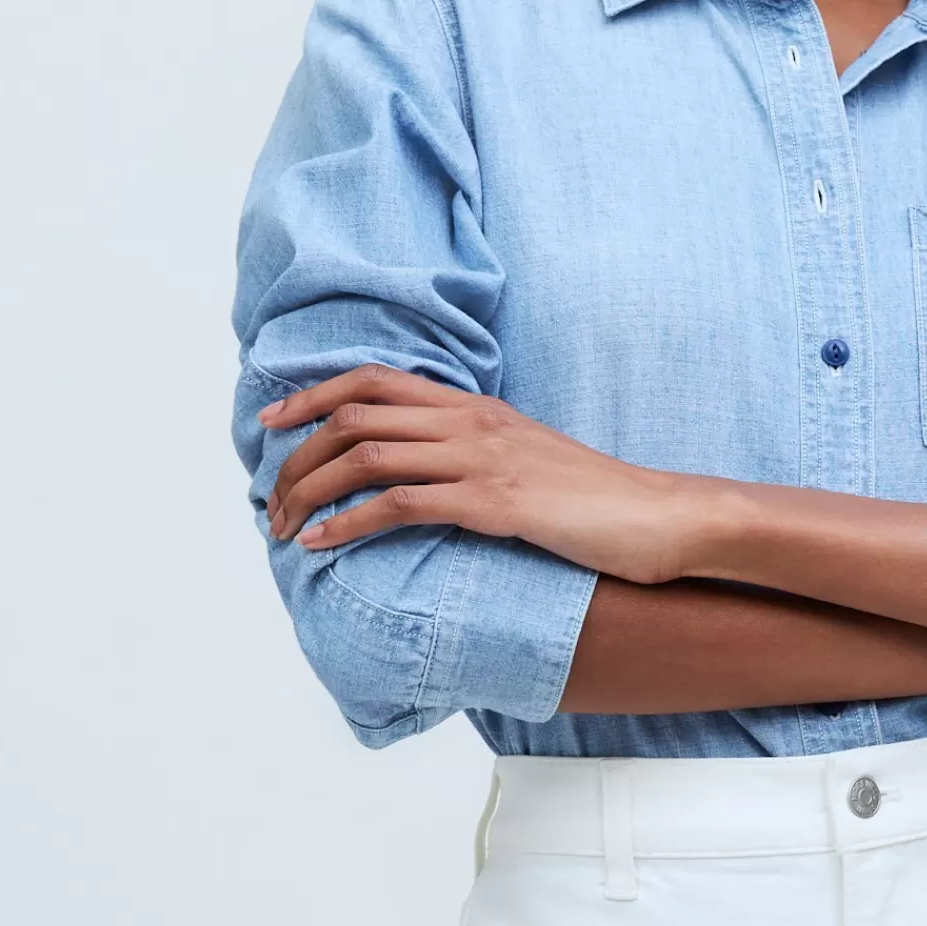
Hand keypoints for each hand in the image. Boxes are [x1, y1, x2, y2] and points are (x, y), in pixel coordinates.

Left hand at [260, 366, 704, 582]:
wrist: (657, 516)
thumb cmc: (594, 500)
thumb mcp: (526, 460)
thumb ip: (475, 455)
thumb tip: (425, 474)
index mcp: (476, 407)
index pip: (374, 381)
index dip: (312, 395)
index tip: (270, 421)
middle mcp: (471, 422)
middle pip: (355, 415)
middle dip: (297, 456)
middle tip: (269, 500)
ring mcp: (483, 458)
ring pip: (368, 455)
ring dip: (312, 491)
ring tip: (284, 527)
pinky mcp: (496, 502)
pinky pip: (403, 503)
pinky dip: (352, 522)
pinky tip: (325, 544)